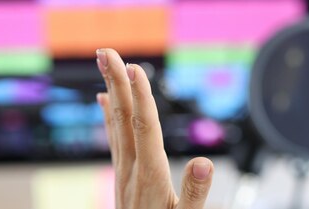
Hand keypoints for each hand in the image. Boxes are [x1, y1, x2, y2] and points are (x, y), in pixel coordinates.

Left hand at [95, 48, 213, 208]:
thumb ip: (195, 193)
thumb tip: (203, 162)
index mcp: (151, 176)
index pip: (146, 129)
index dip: (141, 98)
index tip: (135, 69)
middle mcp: (132, 169)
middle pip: (124, 119)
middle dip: (116, 83)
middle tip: (105, 52)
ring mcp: (124, 171)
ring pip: (116, 125)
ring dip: (111, 93)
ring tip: (104, 66)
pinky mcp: (123, 174)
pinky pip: (114, 138)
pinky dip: (109, 115)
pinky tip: (105, 102)